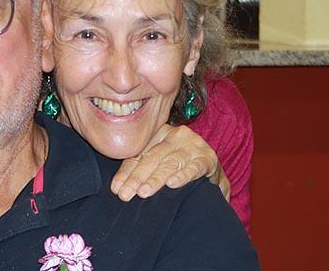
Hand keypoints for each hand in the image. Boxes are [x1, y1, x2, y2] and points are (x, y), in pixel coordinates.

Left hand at [110, 124, 228, 201]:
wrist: (212, 174)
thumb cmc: (179, 169)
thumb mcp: (159, 165)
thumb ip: (141, 169)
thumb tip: (117, 188)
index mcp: (160, 133)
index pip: (139, 152)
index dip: (126, 171)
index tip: (116, 189)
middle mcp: (176, 135)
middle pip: (152, 157)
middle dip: (137, 177)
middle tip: (126, 195)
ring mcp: (194, 145)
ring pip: (170, 162)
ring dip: (155, 179)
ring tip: (143, 192)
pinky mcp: (208, 158)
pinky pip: (194, 167)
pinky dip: (183, 175)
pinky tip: (172, 184)